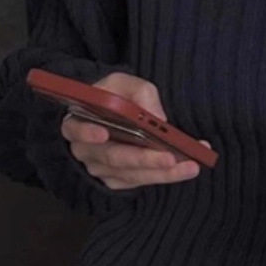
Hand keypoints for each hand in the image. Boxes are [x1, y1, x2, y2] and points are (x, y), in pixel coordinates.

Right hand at [61, 72, 201, 190]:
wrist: (115, 113)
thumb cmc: (115, 97)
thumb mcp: (125, 84)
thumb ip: (140, 92)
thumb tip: (158, 117)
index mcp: (78, 122)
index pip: (75, 129)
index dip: (87, 133)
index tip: (103, 134)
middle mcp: (86, 150)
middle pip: (113, 158)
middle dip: (143, 159)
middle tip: (170, 157)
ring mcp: (101, 168)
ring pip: (131, 174)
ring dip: (163, 172)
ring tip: (190, 165)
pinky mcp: (117, 180)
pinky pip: (141, 181)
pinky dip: (165, 176)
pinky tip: (185, 168)